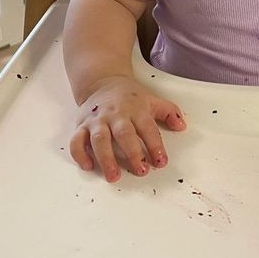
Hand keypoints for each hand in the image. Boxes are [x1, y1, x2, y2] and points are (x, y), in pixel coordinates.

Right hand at [69, 75, 185, 181]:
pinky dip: (80, 154)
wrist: (102, 81)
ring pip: (100, 139)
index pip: (148, 128)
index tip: (161, 161)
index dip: (155, 145)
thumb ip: (169, 112)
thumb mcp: (152, 99)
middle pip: (124, 134)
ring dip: (106, 158)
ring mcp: (97, 120)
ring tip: (114, 176)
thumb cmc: (129, 96)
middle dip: (133, 153)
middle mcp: (116, 114)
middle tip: (141, 170)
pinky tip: (88, 166)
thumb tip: (182, 126)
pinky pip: (77, 140)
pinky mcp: (81, 125)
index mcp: (136, 108)